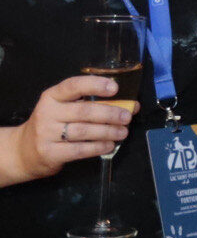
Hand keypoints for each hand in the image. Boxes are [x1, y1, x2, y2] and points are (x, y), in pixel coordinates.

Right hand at [0, 77, 132, 186]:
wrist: (23, 151)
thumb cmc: (52, 125)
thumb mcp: (65, 109)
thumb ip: (94, 105)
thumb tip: (131, 106)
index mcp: (51, 96)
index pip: (73, 86)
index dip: (95, 85)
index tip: (115, 88)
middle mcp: (47, 113)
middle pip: (84, 111)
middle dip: (110, 113)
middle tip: (127, 117)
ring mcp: (46, 134)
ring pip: (84, 131)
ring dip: (108, 131)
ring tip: (123, 132)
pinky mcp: (50, 153)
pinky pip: (79, 149)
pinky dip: (98, 147)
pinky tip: (109, 145)